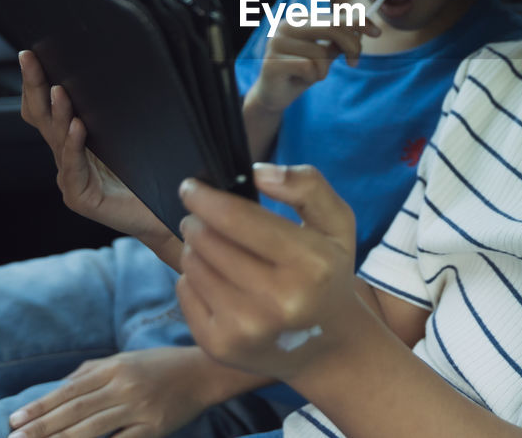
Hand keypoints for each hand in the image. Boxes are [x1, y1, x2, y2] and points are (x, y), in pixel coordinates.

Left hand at [5, 347, 217, 437]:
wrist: (204, 372)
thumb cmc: (161, 365)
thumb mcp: (127, 359)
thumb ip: (93, 372)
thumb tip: (59, 387)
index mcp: (115, 368)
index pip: (69, 390)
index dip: (41, 405)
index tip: (15, 420)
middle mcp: (124, 386)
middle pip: (75, 410)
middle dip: (41, 428)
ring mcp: (139, 408)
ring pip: (91, 428)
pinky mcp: (153, 428)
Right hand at [19, 50, 172, 244]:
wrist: (165, 215)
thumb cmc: (149, 175)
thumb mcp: (130, 135)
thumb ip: (116, 112)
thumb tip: (118, 68)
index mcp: (75, 140)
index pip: (46, 108)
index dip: (36, 82)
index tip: (31, 53)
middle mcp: (67, 157)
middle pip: (42, 117)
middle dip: (34, 86)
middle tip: (29, 59)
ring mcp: (70, 178)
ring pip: (56, 139)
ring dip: (56, 112)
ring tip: (57, 89)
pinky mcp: (81, 197)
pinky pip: (73, 168)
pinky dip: (74, 146)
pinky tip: (77, 127)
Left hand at [175, 164, 363, 380]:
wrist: (329, 347)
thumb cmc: (328, 274)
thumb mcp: (337, 224)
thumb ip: (307, 186)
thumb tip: (258, 173)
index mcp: (310, 265)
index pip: (237, 219)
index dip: (206, 197)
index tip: (191, 187)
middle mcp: (278, 301)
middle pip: (207, 240)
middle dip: (199, 221)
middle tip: (205, 219)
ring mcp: (246, 329)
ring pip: (192, 264)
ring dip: (196, 247)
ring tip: (216, 248)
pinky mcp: (220, 346)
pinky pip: (184, 291)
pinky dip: (193, 278)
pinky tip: (216, 279)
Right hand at [245, 17, 379, 116]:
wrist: (274, 95)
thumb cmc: (302, 72)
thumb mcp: (325, 54)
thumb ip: (339, 41)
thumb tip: (362, 30)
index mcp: (299, 19)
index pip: (335, 15)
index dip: (359, 22)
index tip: (377, 32)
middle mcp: (286, 25)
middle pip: (332, 28)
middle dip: (351, 46)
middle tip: (354, 63)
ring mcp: (276, 43)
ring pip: (321, 54)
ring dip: (324, 70)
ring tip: (310, 74)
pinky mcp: (273, 62)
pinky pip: (309, 68)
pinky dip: (312, 77)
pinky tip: (300, 79)